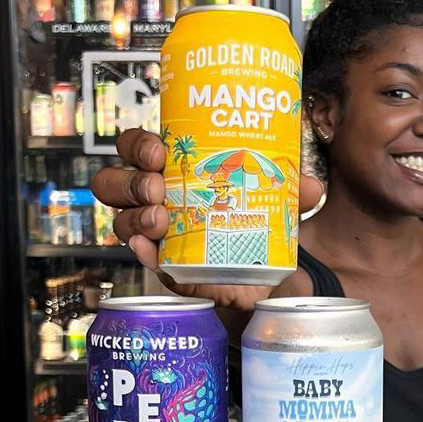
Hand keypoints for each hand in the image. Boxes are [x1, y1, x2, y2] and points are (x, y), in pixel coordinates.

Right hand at [91, 129, 323, 307]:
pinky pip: (144, 260)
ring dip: (136, 216)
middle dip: (131, 181)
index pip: (137, 149)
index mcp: (174, 172)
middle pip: (114, 182)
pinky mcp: (167, 269)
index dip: (138, 145)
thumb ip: (291, 189)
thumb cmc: (258, 222)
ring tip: (161, 219)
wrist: (265, 275)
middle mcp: (156, 201)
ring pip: (121, 221)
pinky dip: (143, 253)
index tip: (159, 152)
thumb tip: (308, 185)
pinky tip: (150, 249)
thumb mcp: (277, 199)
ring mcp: (157, 236)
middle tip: (157, 187)